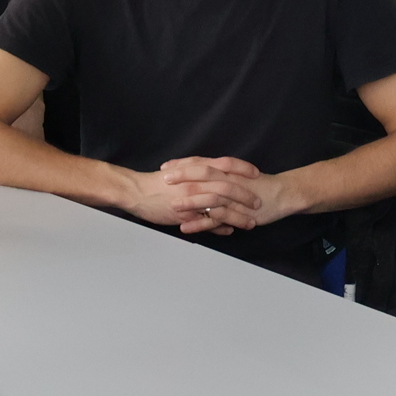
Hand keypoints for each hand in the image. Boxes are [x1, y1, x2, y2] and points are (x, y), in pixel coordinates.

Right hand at [128, 156, 263, 234]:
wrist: (137, 192)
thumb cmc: (157, 182)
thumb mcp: (179, 170)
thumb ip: (197, 171)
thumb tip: (214, 173)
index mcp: (195, 168)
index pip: (225, 164)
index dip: (242, 168)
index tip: (256, 173)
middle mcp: (195, 181)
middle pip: (227, 186)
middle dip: (245, 195)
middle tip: (258, 202)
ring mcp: (191, 198)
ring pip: (221, 206)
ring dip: (238, 215)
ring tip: (250, 223)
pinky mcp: (185, 214)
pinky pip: (207, 222)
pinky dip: (221, 227)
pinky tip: (230, 231)